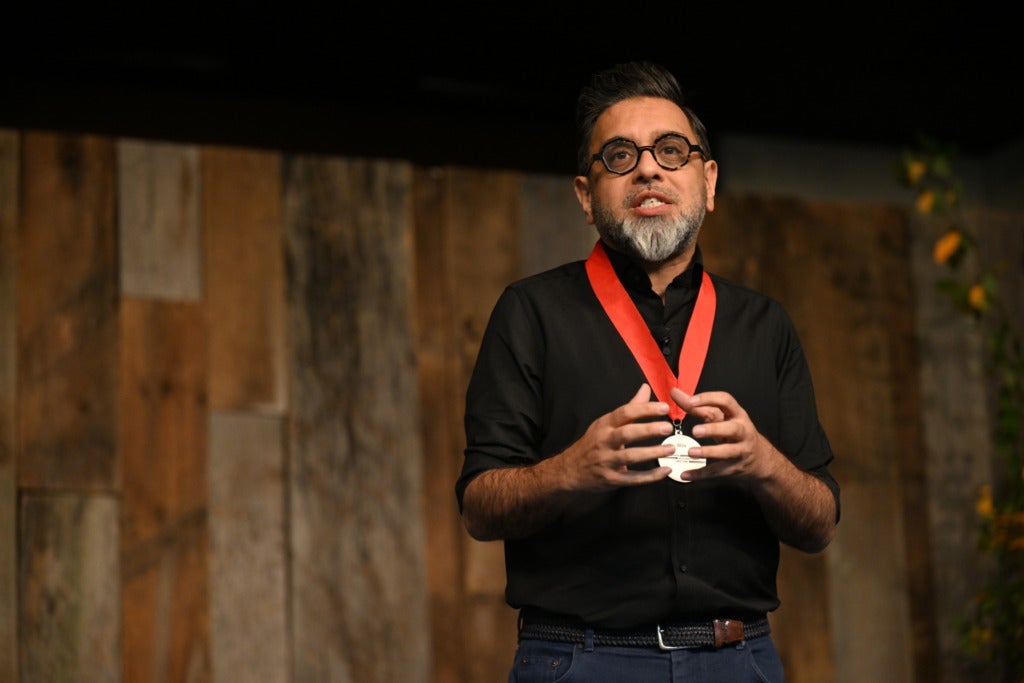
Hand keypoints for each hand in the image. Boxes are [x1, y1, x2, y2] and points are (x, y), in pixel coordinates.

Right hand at [556, 384, 675, 490]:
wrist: (570, 470)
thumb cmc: (592, 444)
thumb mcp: (606, 423)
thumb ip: (629, 407)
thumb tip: (645, 388)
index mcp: (605, 425)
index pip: (625, 413)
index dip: (645, 409)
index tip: (663, 408)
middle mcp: (604, 441)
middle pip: (627, 433)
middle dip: (648, 430)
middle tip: (667, 427)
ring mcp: (607, 461)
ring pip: (630, 456)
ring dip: (652, 453)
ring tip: (671, 449)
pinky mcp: (611, 479)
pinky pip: (632, 478)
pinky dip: (650, 476)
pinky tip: (665, 471)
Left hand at [669, 387, 781, 482]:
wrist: (759, 458)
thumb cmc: (734, 432)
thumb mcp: (719, 417)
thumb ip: (697, 406)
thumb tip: (674, 393)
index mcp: (737, 414)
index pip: (726, 401)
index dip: (709, 399)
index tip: (691, 401)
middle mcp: (742, 431)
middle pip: (732, 429)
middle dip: (714, 429)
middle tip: (695, 430)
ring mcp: (740, 450)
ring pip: (727, 452)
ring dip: (709, 452)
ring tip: (691, 452)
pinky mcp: (735, 467)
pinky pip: (717, 471)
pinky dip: (701, 473)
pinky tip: (686, 474)